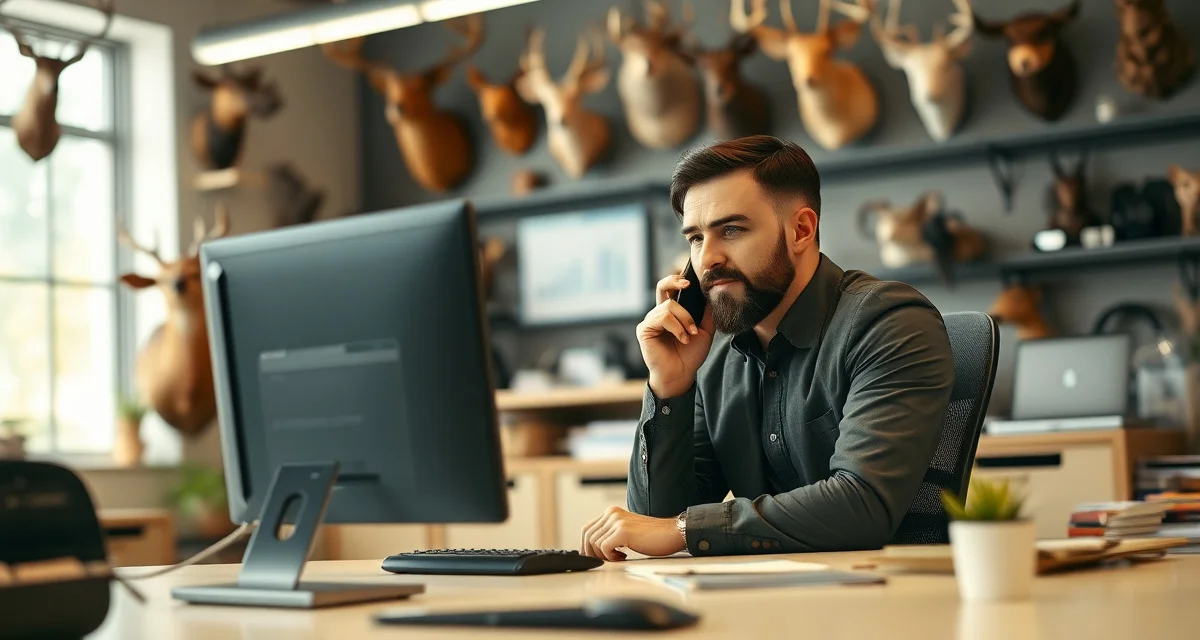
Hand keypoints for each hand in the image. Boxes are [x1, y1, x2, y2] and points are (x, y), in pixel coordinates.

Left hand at [580, 506, 684, 561]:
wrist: (672, 533)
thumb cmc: (652, 537)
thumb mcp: (627, 532)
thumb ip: (611, 535)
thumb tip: (592, 551)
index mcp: (612, 512)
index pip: (587, 529)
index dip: (586, 546)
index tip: (593, 557)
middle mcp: (612, 514)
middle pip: (587, 536)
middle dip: (592, 552)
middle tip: (606, 560)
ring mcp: (617, 521)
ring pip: (595, 543)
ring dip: (604, 555)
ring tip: (620, 557)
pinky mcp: (622, 531)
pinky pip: (604, 547)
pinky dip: (611, 557)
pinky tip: (624, 556)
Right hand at [638, 274, 714, 398]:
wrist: (682, 374)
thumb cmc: (690, 354)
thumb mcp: (705, 330)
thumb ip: (706, 312)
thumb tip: (711, 293)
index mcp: (672, 312)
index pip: (672, 288)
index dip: (679, 280)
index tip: (692, 279)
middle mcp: (660, 313)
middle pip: (662, 286)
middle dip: (674, 281)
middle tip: (688, 285)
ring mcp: (651, 320)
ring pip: (669, 305)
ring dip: (685, 318)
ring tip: (690, 334)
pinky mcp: (644, 329)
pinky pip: (663, 317)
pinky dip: (677, 327)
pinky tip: (682, 338)